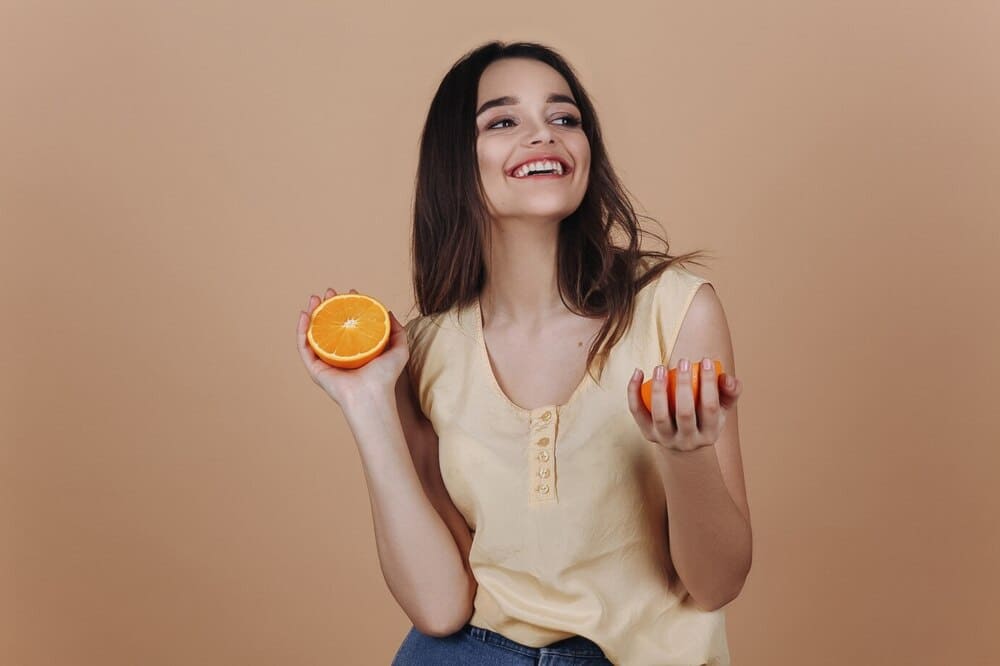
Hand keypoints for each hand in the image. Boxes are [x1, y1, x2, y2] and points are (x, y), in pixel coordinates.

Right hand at [296, 287, 408, 406]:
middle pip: (329, 325)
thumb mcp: (399, 349)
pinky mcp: (314, 368)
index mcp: (355, 349)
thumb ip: (398, 331)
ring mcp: (325, 360)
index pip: (348, 323)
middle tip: (331, 292)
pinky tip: (304, 315)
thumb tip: (388, 312)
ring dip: (311, 313)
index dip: (348, 306)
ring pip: (313, 332)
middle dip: (328, 305)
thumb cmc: (386, 376)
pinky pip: (304, 346)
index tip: (351, 292)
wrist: (371, 394)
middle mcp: (339, 354)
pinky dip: (300, 329)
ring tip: (314, 298)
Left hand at [626, 357, 742, 452]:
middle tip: (683, 361)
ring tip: (660, 367)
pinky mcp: (647, 433)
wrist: (683, 443)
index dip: (709, 383)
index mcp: (709, 434)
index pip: (710, 407)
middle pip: (685, 413)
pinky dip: (634, 392)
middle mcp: (687, 441)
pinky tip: (638, 372)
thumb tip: (726, 377)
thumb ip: (730, 390)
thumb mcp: (723, 407)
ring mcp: (665, 439)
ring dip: (659, 389)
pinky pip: (638, 412)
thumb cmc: (705, 417)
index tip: (705, 361)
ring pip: (660, 416)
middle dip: (685, 385)